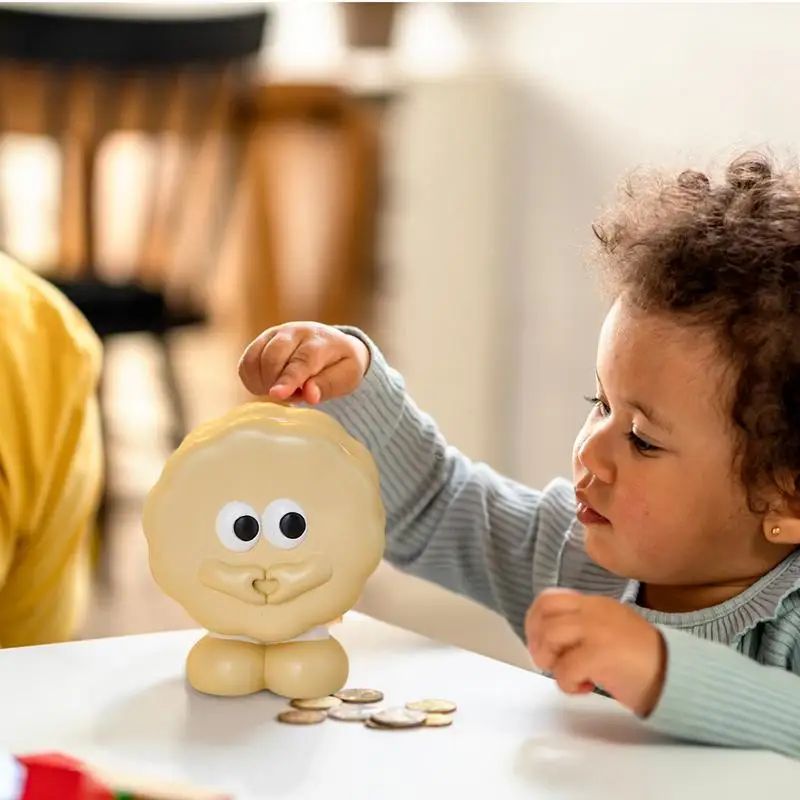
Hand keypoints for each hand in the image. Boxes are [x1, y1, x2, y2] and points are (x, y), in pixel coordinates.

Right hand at [238, 322, 369, 404]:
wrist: (335, 343)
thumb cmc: (341, 364)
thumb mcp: (347, 377)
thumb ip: (328, 386)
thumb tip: (310, 396)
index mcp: (320, 342)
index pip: (301, 361)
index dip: (288, 380)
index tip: (276, 395)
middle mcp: (296, 332)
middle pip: (273, 357)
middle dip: (275, 384)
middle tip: (292, 396)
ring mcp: (276, 333)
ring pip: (256, 359)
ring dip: (262, 383)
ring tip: (282, 390)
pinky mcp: (262, 339)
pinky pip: (246, 361)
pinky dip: (251, 379)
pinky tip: (266, 386)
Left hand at [525, 588, 666, 716]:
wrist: (679, 676)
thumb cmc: (643, 661)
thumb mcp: (610, 631)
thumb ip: (582, 628)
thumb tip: (547, 641)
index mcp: (595, 604)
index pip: (550, 598)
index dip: (535, 620)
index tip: (539, 643)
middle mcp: (594, 610)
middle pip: (544, 611)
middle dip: (536, 638)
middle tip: (548, 661)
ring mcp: (597, 630)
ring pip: (549, 635)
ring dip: (551, 661)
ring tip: (569, 675)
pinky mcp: (601, 654)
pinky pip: (565, 668)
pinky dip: (568, 684)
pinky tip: (586, 687)